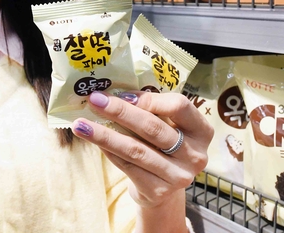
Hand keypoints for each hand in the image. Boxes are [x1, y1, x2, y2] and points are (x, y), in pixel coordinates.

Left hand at [72, 90, 212, 208]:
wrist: (163, 187)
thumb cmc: (164, 147)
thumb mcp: (168, 126)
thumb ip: (153, 110)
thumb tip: (115, 92)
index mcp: (202, 131)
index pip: (180, 106)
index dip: (150, 99)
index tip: (122, 94)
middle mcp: (195, 155)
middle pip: (153, 127)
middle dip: (120, 111)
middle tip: (94, 100)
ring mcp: (178, 176)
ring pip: (136, 149)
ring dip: (105, 134)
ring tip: (81, 124)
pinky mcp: (158, 191)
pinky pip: (127, 166)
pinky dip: (108, 151)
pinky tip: (94, 140)